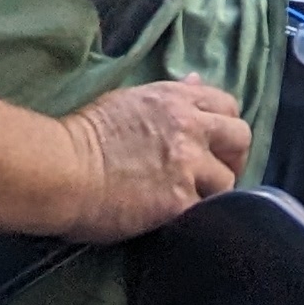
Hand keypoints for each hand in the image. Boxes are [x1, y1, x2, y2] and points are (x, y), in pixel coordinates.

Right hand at [51, 79, 251, 241]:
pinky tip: (183, 223)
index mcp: (178, 99)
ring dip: (215, 193)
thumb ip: (169, 95)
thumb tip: (194, 82)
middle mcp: (191, 127)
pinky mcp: (178, 201)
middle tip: (215, 177)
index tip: (214, 145)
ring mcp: (188, 164)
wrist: (63, 169)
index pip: (228, 106)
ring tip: (196, 204)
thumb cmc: (84, 134)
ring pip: (228, 180)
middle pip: (240, 138)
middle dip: (233, 158)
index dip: (225, 127)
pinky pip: (206, 211)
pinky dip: (198, 218)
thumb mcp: (131, 100)